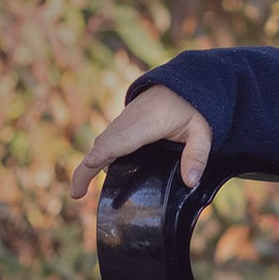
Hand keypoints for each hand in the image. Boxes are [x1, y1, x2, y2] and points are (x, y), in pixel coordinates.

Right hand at [68, 84, 210, 200]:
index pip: (124, 139)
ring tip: (78, 191)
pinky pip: (103, 144)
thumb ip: (198, 155)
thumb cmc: (190, 108)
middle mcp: (128, 122)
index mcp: (149, 122)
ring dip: (87, 166)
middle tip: (76, 194)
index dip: (106, 152)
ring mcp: (120, 124)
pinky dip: (94, 159)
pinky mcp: (118, 128)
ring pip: (100, 145)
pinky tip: (89, 176)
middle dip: (86, 168)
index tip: (91, 163)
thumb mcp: (202, 131)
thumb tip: (190, 181)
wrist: (176, 86)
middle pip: (103, 146)